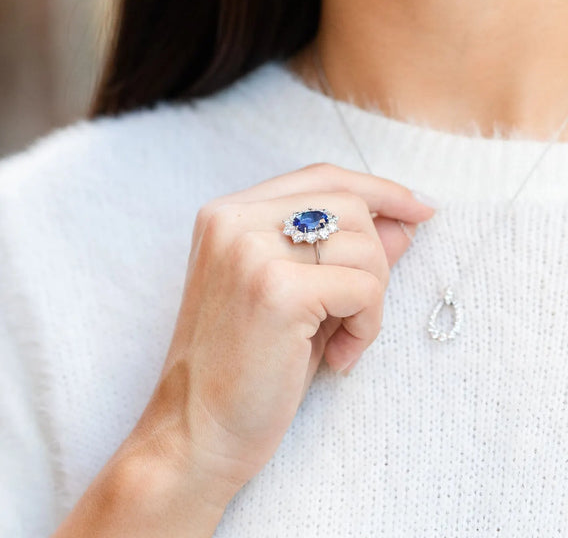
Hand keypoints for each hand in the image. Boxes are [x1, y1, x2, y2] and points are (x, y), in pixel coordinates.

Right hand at [130, 163, 435, 496]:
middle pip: (349, 205)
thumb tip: (405, 224)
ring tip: (342, 340)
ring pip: (363, 245)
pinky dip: (367, 326)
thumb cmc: (245, 369)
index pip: (321, 178)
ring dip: (371, 298)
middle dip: (375, 258)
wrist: (194, 434)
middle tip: (357, 311)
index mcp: (228, 216)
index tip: (418, 210)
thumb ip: (343, 253)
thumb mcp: (296, 297)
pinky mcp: (276, 291)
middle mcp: (234, 222)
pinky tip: (340, 357)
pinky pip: (363, 288)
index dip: (377, 190)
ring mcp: (251, 252)